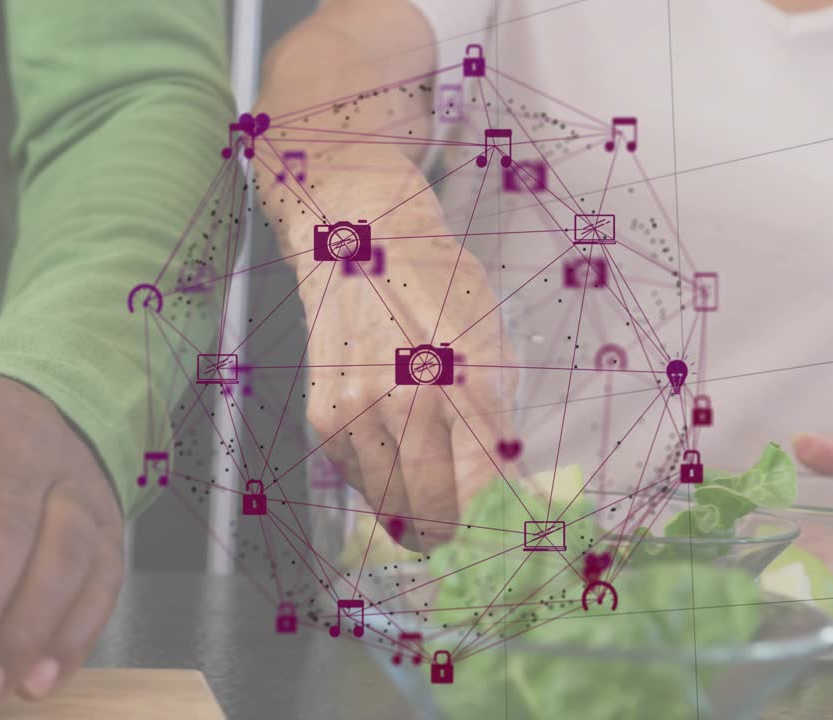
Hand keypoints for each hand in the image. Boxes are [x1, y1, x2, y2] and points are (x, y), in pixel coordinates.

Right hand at [281, 150, 514, 548]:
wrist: (355, 238)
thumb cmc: (436, 283)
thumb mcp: (491, 340)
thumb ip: (499, 419)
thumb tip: (509, 492)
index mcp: (464, 383)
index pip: (485, 491)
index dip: (498, 523)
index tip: (505, 531)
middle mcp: (405, 404)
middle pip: (434, 516)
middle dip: (456, 530)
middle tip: (466, 526)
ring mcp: (356, 415)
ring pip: (392, 508)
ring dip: (415, 506)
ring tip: (429, 476)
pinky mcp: (323, 420)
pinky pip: (359, 481)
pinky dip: (380, 477)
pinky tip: (390, 438)